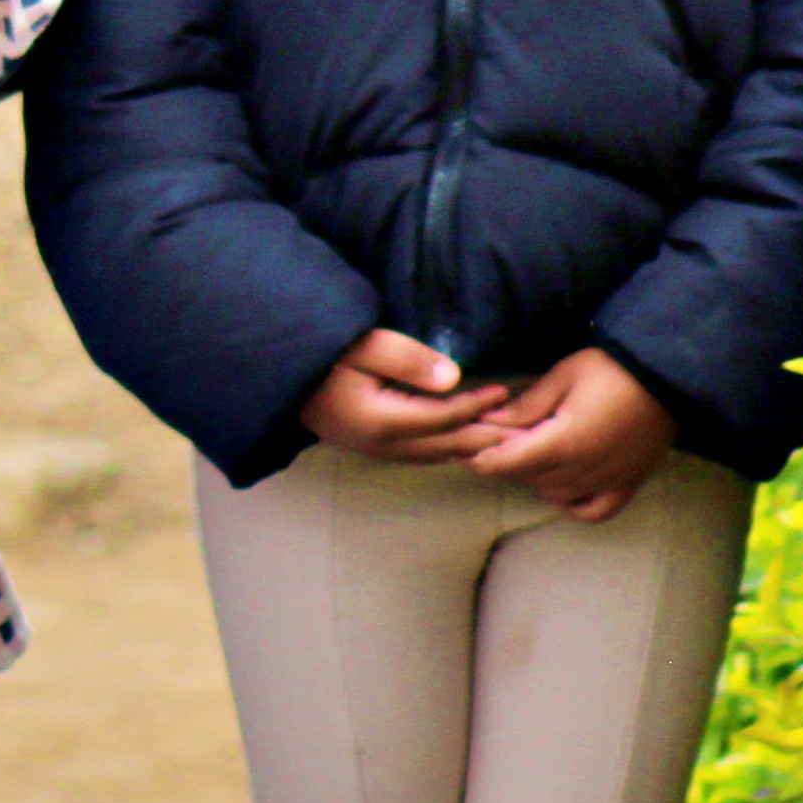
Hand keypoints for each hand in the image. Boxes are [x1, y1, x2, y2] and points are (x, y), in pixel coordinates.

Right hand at [298, 327, 518, 465]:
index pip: (446, 417)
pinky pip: (424, 455)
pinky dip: (451, 449)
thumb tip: (453, 377)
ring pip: (438, 456)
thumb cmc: (320, 356)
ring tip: (503, 440)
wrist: (279, 379)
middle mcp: (385, 445)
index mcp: (384, 421)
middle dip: (487, 438)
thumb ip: (408, 360)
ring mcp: (378, 451)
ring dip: (471, 447)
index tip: (505, 392)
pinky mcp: (373, 448)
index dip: (478, 405)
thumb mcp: (363, 347)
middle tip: (523, 431)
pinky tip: (464, 443)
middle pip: (450, 446)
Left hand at [461, 345, 676, 518]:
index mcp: (562, 442)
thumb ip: (526, 405)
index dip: (478, 459)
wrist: (668, 376)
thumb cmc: (612, 370)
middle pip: (526, 478)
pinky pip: (592, 511)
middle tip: (498, 443)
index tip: (463, 450)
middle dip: (506, 461)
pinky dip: (573, 504)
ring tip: (533, 454)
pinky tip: (563, 486)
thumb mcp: (563, 377)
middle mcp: (583, 470)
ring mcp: (607, 481)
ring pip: (553, 495)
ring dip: (536, 479)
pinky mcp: (628, 485)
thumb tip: (487, 421)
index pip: (505, 463)